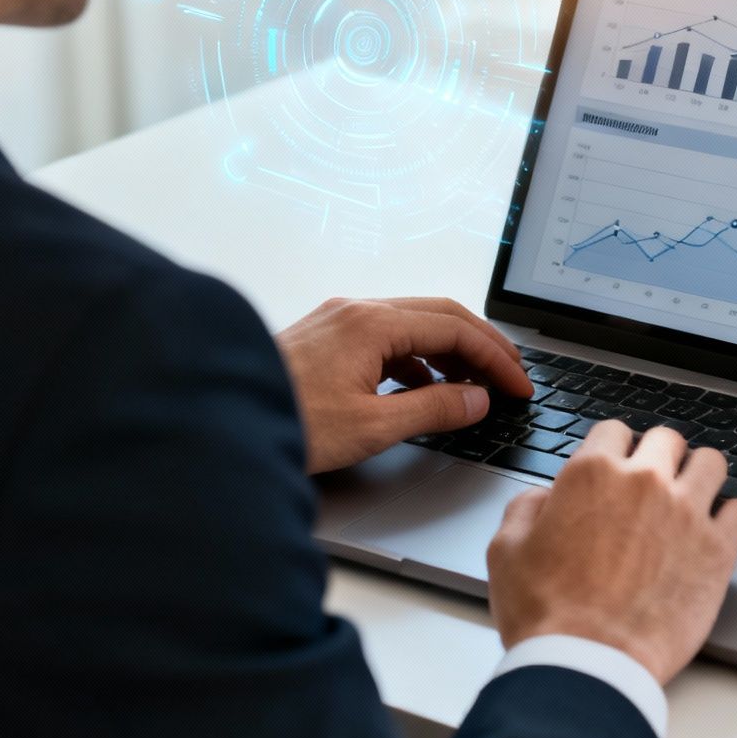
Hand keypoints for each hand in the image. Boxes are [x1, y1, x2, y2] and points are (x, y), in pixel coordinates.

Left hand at [275, 296, 533, 473]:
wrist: (217, 423)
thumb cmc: (284, 423)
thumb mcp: (372, 426)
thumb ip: (433, 410)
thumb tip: (476, 399)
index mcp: (371, 323)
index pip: (456, 328)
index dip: (496, 357)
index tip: (519, 384)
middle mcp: (355, 311)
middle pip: (439, 315)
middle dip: (481, 345)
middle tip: (510, 374)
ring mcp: (337, 321)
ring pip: (412, 323)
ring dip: (449, 350)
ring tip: (473, 385)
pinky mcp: (324, 339)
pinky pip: (386, 337)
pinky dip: (416, 357)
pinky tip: (422, 386)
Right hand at [487, 422, 736, 684]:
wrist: (589, 664)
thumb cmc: (545, 614)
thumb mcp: (505, 551)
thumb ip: (525, 508)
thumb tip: (544, 498)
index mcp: (592, 474)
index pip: (614, 431)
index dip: (612, 450)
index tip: (615, 467)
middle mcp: (644, 482)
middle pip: (667, 440)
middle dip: (658, 457)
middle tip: (651, 485)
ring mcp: (686, 513)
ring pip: (711, 462)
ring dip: (699, 476)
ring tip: (688, 500)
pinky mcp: (718, 551)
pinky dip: (729, 518)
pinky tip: (713, 533)